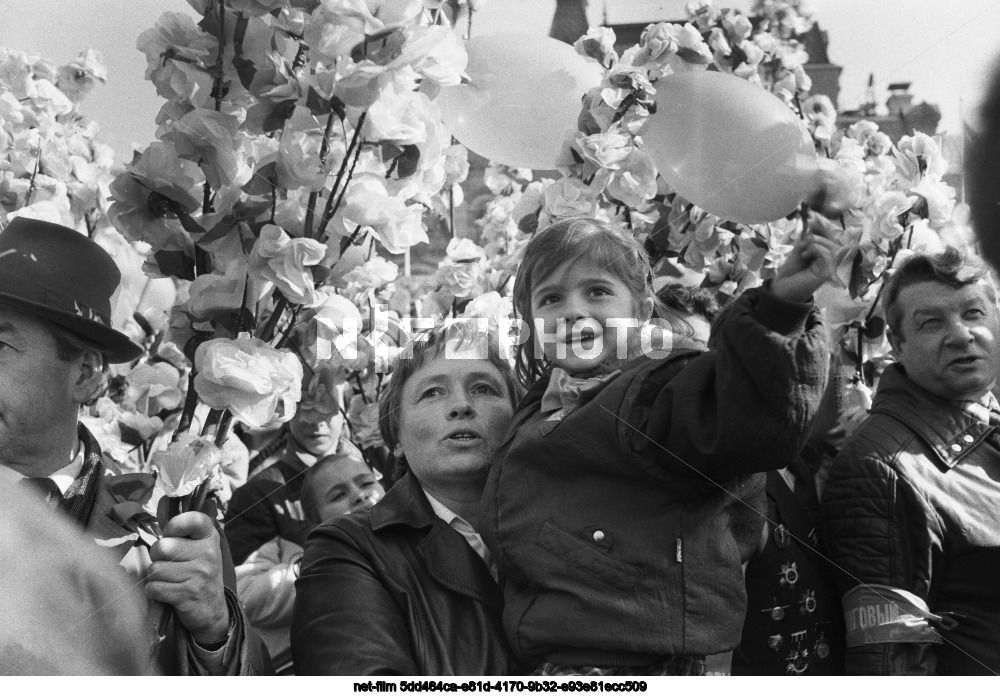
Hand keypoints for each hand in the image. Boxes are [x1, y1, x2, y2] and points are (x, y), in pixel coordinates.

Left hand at [146, 511, 229, 644]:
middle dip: (158, 557)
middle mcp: (208, 553)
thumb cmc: (198, 572)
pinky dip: (155, 592)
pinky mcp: (188, 594)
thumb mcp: (199, 548)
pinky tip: (168, 593)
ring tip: (171, 580)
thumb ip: (182, 533)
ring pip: (155, 569)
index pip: (192, 519)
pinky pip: (154, 587)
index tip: (171, 534)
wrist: (212, 609)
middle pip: (162, 547)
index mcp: (210, 537)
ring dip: (156, 577)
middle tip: (169, 564)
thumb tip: (160, 509)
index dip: (174, 525)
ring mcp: (200, 574)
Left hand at [770, 231, 838, 303]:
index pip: (828, 237)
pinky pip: (827, 255)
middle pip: (832, 240)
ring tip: (802, 251)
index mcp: (821, 254)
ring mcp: (828, 266)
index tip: (813, 218)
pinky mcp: (826, 272)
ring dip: (815, 243)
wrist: (782, 288)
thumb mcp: (798, 252)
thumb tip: (814, 224)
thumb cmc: (789, 272)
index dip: (823, 226)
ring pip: (830, 247)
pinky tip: (805, 255)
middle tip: (805, 241)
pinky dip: (816, 250)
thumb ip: (807, 241)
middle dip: (818, 235)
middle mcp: (827, 260)